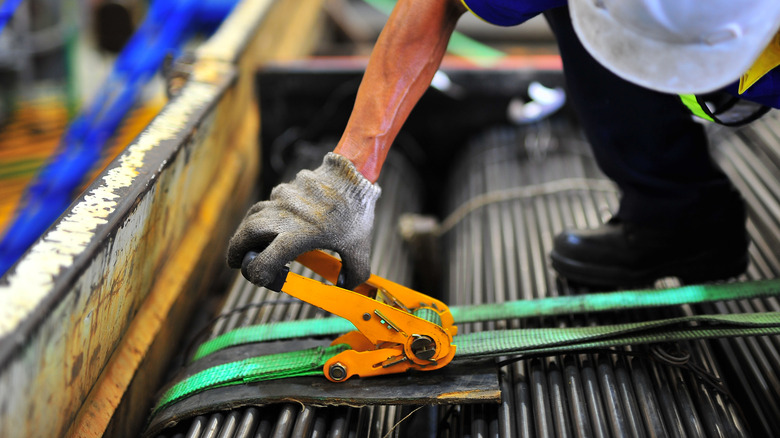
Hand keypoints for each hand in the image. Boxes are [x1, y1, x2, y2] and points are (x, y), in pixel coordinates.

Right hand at [227, 153, 381, 288]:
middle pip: (248, 233)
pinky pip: (270, 202)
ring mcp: (283, 199)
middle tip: (236, 262)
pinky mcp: (285, 188)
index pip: (266, 259)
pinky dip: (265, 215)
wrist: (355, 175)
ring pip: (254, 215)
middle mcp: (286, 217)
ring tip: (248, 244)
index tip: (259, 278)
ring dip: (247, 231)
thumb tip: (344, 285)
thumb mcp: (361, 249)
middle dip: (237, 250)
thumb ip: (354, 273)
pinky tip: (274, 223)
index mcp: (301, 236)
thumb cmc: (358, 213)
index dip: (257, 273)